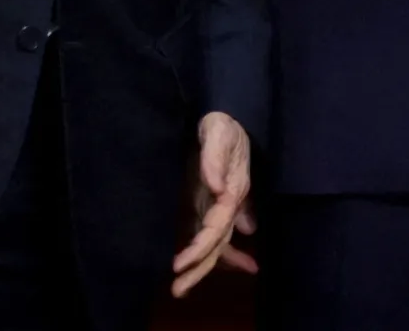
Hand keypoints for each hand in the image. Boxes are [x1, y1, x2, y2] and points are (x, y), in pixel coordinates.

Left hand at [171, 111, 256, 297]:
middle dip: (198, 268)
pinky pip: (211, 235)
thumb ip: (214, 159)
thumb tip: (216, 188)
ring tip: (180, 289)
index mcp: (231, 191)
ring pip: (214, 244)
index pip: (217, 227)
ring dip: (201, 267)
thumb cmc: (222, 124)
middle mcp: (227, 204)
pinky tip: (201, 270)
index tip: (180, 264)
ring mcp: (218, 206)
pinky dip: (211, 253)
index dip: (200, 247)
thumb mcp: (218, 134)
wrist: (226, 118)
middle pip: (216, 243)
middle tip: (177, 290)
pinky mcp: (208, 203)